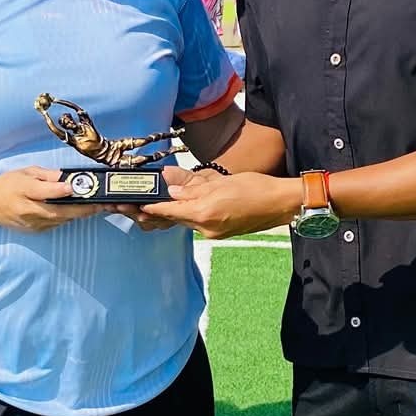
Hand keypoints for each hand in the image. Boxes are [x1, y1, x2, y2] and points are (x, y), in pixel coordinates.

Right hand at [0, 166, 104, 231]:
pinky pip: (57, 224)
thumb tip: (67, 178)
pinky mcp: (36, 230)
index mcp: (24, 191)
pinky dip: (69, 217)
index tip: (74, 188)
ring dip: (79, 213)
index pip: (45, 192)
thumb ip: (47, 176)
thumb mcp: (26, 173)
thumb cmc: (8, 185)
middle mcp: (29, 210)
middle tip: (102, 203)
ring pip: (62, 220)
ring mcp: (33, 223)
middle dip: (83, 208)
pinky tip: (79, 211)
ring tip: (97, 206)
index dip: (60, 191)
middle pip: (60, 212)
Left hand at [140, 166, 298, 238]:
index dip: (150, 207)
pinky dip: (189, 215)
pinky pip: (198, 223)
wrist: (280, 204)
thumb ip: (194, 186)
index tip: (135, 205)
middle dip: (157, 211)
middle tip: (137, 204)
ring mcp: (214, 233)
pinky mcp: (220, 233)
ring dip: (173, 213)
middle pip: (175, 218)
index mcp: (205, 213)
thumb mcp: (221, 181)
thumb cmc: (256, 188)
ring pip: (187, 221)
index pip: (169, 211)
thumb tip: (171, 186)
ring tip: (156, 204)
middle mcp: (207, 228)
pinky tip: (186, 206)